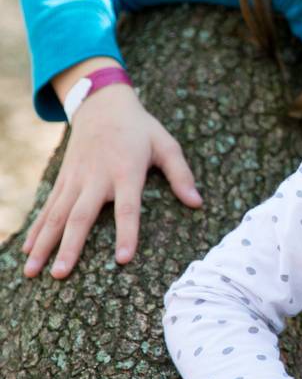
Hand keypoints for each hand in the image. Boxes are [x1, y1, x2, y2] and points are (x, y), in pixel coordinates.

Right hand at [23, 84, 201, 277]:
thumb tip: (197, 204)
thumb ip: (181, 174)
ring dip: (45, 244)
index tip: (123, 259)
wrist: (102, 104)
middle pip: (81, 216)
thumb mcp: (166, 144)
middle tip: (61, 275)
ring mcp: (76, 179)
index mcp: (126, 171)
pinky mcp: (63, 179)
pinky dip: (37, 229)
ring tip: (32, 272)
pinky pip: (48, 207)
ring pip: (56, 215)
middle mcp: (97, 177)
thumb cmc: (140, 129)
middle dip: (70, 246)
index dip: (127, 233)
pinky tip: (28, 251)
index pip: (127, 208)